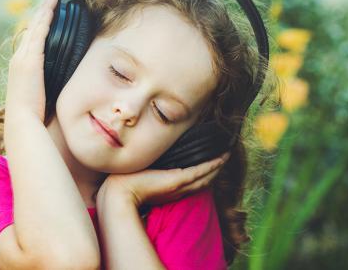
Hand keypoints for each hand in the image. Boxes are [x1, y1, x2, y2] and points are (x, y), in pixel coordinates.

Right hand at [4, 0, 58, 122]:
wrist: (22, 121)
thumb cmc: (31, 115)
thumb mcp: (37, 95)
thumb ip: (45, 84)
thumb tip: (59, 81)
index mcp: (18, 67)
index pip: (29, 40)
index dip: (37, 25)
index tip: (46, 15)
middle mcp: (18, 58)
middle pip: (30, 29)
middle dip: (41, 13)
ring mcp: (23, 58)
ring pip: (35, 27)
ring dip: (44, 11)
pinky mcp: (31, 60)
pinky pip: (39, 34)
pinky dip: (46, 19)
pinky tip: (53, 9)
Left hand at [97, 152, 230, 207]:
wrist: (120, 193)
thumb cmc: (126, 185)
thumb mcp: (140, 176)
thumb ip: (147, 171)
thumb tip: (146, 162)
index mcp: (170, 190)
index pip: (193, 182)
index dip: (204, 174)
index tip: (212, 165)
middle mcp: (179, 189)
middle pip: (204, 180)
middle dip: (215, 170)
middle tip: (225, 157)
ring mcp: (180, 185)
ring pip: (206, 175)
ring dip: (217, 165)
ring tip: (227, 155)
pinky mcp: (178, 179)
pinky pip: (201, 171)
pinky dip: (213, 164)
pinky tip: (221, 157)